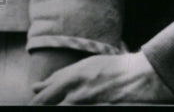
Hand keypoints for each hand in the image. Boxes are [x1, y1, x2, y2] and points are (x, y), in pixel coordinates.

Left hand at [31, 52, 173, 104]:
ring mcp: (90, 106)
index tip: (31, 107)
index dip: (35, 105)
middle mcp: (77, 94)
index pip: (43, 99)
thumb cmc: (112, 68)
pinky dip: (77, 111)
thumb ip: (58, 78)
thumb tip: (36, 87)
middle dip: (42, 108)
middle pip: (51, 107)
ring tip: (61, 107)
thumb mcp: (83, 67)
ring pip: (64, 111)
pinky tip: (79, 108)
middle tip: (36, 110)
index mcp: (70, 80)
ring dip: (59, 110)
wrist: (142, 76)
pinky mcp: (102, 111)